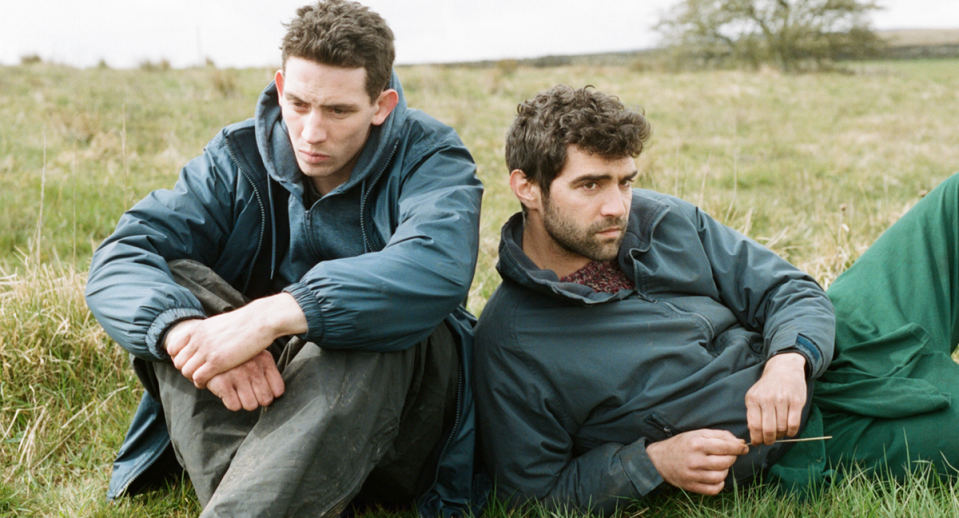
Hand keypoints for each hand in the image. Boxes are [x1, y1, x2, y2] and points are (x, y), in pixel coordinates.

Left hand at [164, 292, 306, 387]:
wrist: (260, 320)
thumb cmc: (245, 322)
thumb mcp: (219, 323)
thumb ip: (208, 332)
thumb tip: (206, 338)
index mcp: (197, 328)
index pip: (174, 348)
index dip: (180, 357)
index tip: (191, 362)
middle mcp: (197, 339)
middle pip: (179, 362)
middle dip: (186, 369)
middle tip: (199, 372)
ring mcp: (206, 351)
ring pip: (186, 371)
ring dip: (194, 377)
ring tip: (205, 378)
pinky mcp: (217, 362)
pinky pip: (198, 378)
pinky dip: (202, 383)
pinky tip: (211, 382)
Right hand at [206, 351, 285, 410]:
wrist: (207, 348)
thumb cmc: (237, 357)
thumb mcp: (256, 356)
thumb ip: (267, 373)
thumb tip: (275, 396)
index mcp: (265, 359)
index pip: (278, 390)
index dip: (270, 394)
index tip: (262, 391)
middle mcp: (253, 366)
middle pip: (265, 400)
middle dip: (257, 399)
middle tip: (248, 391)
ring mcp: (238, 374)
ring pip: (250, 405)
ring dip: (244, 402)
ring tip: (237, 390)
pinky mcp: (222, 382)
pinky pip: (234, 406)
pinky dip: (230, 402)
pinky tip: (226, 390)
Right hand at [646, 429, 748, 494]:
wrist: (659, 459)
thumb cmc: (681, 444)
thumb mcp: (697, 433)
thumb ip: (719, 435)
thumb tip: (740, 442)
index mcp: (697, 443)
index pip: (726, 447)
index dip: (739, 447)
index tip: (744, 447)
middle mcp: (695, 460)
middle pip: (726, 461)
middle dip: (732, 457)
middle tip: (727, 454)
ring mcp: (693, 475)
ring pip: (722, 475)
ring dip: (725, 470)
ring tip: (718, 464)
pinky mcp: (692, 486)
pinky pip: (715, 489)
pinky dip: (719, 483)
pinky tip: (715, 476)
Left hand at [745, 352, 806, 445]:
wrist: (784, 369)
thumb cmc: (768, 387)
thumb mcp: (754, 396)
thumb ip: (753, 413)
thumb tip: (754, 435)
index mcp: (753, 399)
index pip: (754, 426)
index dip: (756, 439)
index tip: (758, 443)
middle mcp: (767, 399)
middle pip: (768, 430)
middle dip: (769, 440)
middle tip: (769, 441)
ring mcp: (782, 400)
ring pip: (782, 428)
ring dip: (780, 436)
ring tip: (779, 433)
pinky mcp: (796, 401)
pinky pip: (794, 424)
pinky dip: (791, 432)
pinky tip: (789, 431)